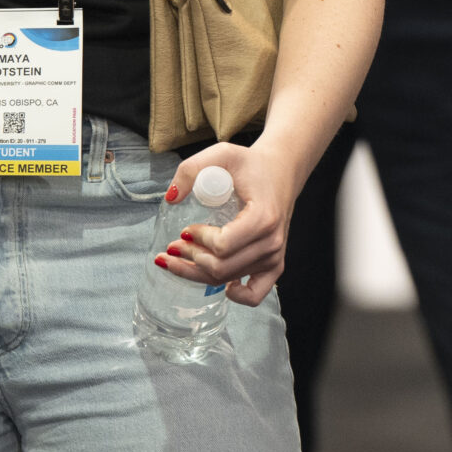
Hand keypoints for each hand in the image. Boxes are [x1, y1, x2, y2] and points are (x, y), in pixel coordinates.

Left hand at [159, 138, 299, 305]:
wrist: (281, 171)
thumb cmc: (251, 165)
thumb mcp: (222, 154)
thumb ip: (191, 169)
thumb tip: (170, 198)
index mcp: (263, 217)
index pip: (223, 245)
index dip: (197, 241)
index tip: (185, 229)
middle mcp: (272, 242)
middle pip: (221, 268)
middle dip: (190, 259)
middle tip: (172, 246)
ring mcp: (274, 256)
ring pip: (228, 280)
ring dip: (199, 274)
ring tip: (180, 261)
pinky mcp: (275, 264)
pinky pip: (256, 294)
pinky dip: (238, 297)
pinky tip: (223, 287)